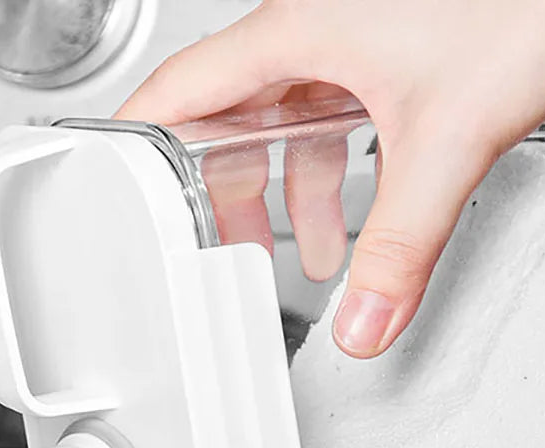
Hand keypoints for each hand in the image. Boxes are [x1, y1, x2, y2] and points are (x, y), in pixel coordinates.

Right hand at [117, 0, 544, 356]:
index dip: (131, 139)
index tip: (98, 178)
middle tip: (219, 254)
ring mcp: (346, 36)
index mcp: (294, 33)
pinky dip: (333, 170)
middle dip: (223, 197)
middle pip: (227, 123)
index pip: (177, 91)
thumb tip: (362, 321)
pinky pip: (329, 116)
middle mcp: (310, 29)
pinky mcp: (383, 46)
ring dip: (288, 194)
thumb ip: (399, 246)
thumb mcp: (446, 143)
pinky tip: (358, 212)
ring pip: (282, 124)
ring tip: (307, 255)